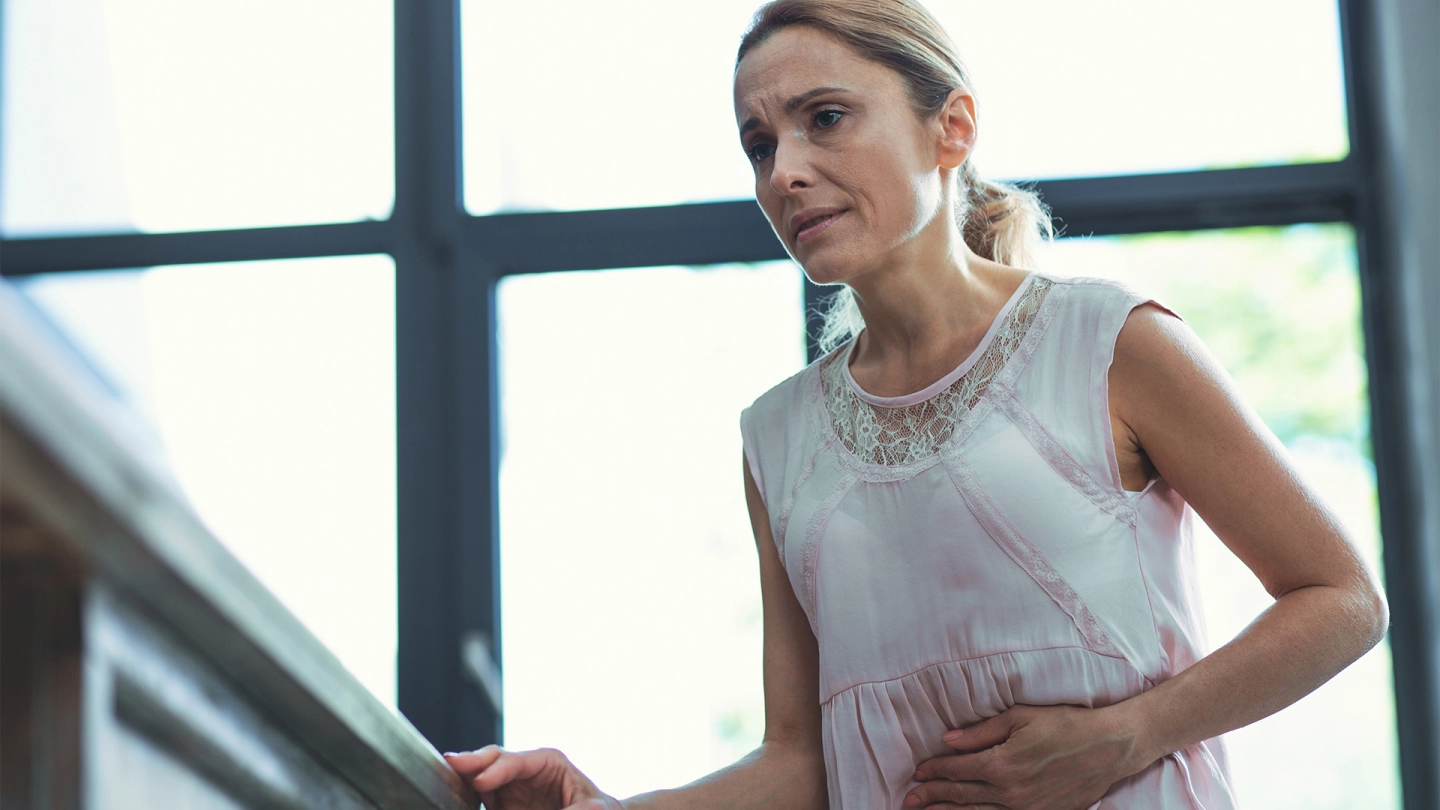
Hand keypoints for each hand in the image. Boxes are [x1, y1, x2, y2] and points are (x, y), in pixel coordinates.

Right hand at [444, 746, 622, 809]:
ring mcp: (510, 785)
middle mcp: (525, 769)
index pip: (516, 760)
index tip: (481, 780)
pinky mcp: (502, 802)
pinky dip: (465, 795)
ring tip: (444, 778)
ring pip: (480, 775)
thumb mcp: (596, 809)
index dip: (497, 768)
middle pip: (492, 760)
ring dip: (463, 776)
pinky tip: (452, 796)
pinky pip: (479, 796)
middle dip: (472, 761)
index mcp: (548, 761)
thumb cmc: (600, 809)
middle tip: (450, 763)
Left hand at [906, 704, 1147, 809]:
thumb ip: (981, 731)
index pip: (957, 769)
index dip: (934, 771)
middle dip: (931, 798)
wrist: (1109, 747)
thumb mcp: (1019, 717)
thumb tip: (948, 740)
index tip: (918, 772)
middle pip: (961, 797)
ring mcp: (1026, 808)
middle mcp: (1009, 792)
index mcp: (1001, 764)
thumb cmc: (1065, 724)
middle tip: (908, 800)